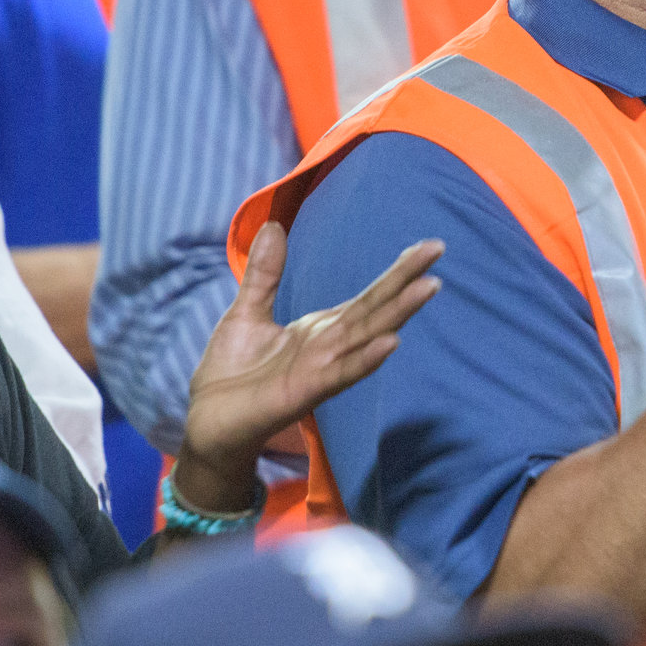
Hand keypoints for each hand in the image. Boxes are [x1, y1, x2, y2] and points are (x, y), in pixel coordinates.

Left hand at [172, 225, 441, 514]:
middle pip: (376, 310)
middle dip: (407, 281)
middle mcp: (330, 348)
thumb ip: (266, 273)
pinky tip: (392, 342)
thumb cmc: (230, 372)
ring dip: (399, 314)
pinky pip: (341, 374)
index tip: (427, 247)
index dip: (397, 272)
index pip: (369, 297)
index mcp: (321, 329)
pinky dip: (366, 359)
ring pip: (367, 337)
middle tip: (438, 250)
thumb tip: (274, 226)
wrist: (207, 419)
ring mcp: (321, 370)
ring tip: (429, 287)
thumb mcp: (247, 311)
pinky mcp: (305, 392)